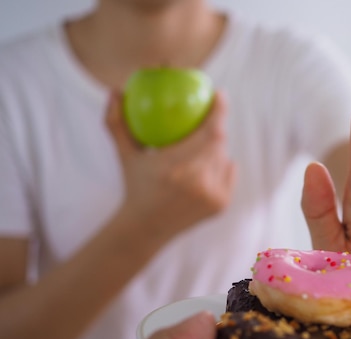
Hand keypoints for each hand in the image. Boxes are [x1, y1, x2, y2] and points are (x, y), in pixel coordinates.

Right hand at [105, 91, 236, 240]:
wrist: (147, 227)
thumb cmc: (135, 186)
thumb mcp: (124, 155)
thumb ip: (116, 123)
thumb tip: (113, 91)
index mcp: (174, 167)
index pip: (209, 132)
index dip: (219, 111)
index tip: (219, 94)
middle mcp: (196, 182)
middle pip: (219, 142)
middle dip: (216, 126)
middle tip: (210, 115)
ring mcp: (211, 195)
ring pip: (224, 157)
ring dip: (216, 146)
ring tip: (203, 141)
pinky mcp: (221, 205)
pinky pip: (229, 173)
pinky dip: (221, 164)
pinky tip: (208, 162)